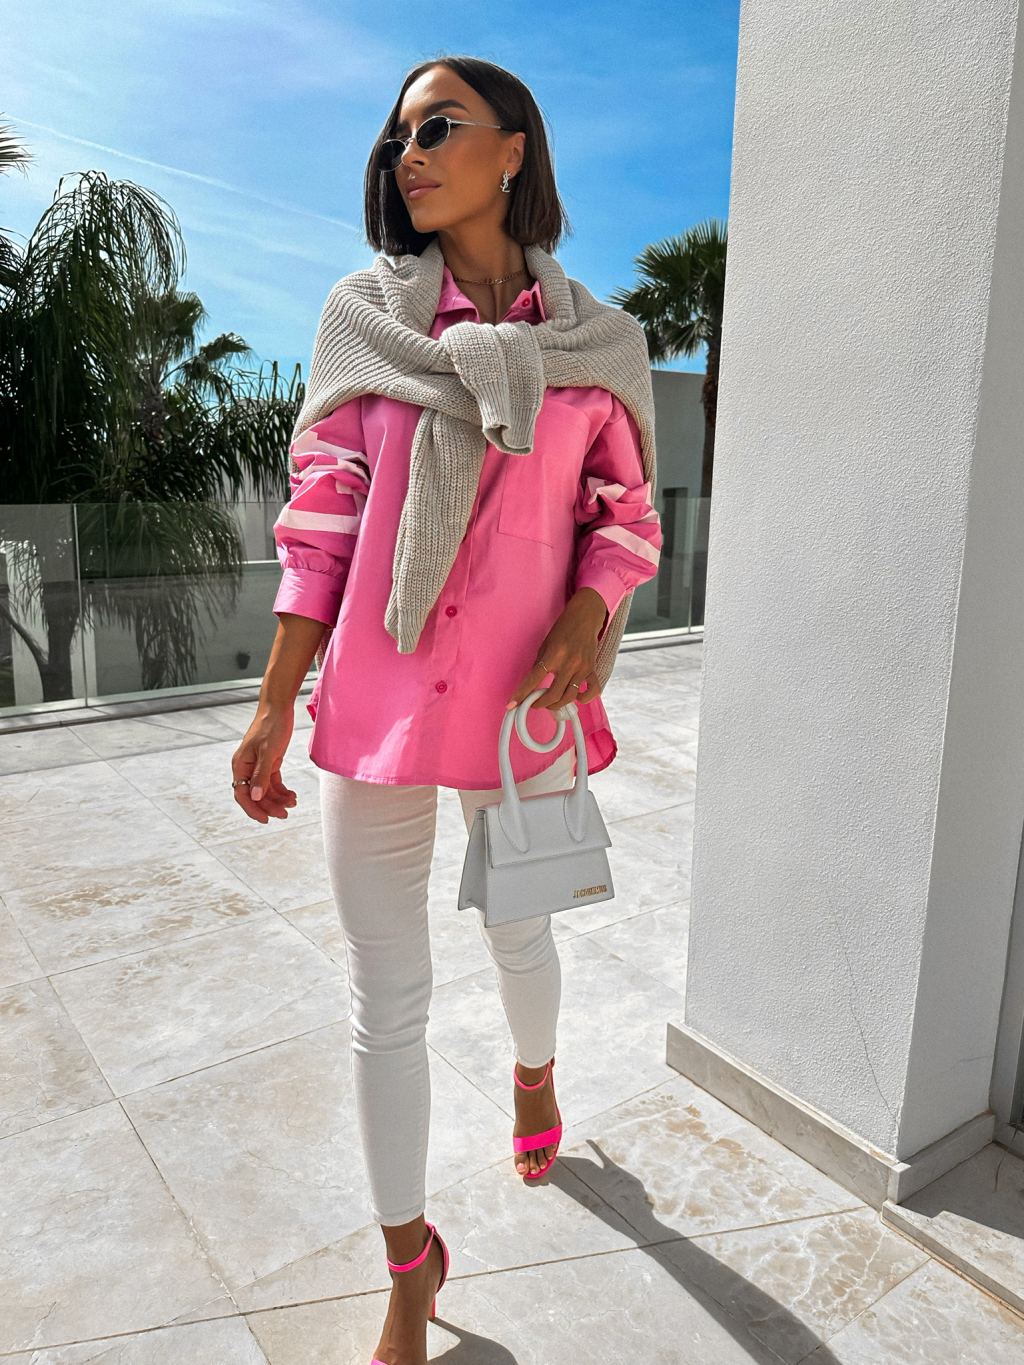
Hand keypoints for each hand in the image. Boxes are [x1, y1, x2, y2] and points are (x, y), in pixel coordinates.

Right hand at [231, 704, 297, 823]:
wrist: (279, 708)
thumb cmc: (271, 726)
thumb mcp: (268, 751)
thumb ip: (262, 775)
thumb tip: (256, 797)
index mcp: (240, 765)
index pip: (242, 794)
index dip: (253, 809)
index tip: (266, 820)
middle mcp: (247, 768)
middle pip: (256, 795)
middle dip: (269, 806)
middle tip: (285, 814)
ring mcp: (258, 766)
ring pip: (266, 791)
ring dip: (278, 799)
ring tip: (293, 803)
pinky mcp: (270, 763)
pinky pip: (274, 783)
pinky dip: (282, 791)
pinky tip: (292, 795)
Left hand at [509, 587, 607, 711]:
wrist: (585, 617)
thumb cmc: (563, 629)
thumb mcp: (546, 644)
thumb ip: (540, 664)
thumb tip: (532, 684)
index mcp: (554, 654)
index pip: (534, 678)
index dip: (522, 693)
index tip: (512, 704)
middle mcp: (569, 663)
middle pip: (553, 694)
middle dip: (540, 704)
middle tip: (533, 704)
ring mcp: (583, 668)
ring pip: (570, 696)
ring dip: (557, 705)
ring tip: (550, 703)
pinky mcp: (593, 670)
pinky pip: (593, 691)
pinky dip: (584, 699)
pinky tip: (575, 697)